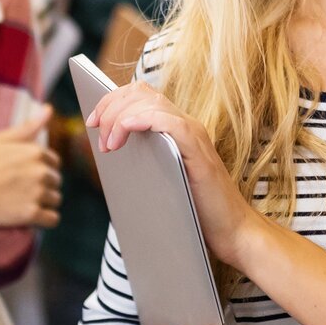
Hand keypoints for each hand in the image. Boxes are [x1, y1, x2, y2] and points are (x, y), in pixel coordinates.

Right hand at [0, 106, 61, 227]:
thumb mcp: (1, 139)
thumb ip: (29, 126)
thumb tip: (49, 109)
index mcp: (36, 152)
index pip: (54, 162)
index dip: (41, 168)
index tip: (25, 174)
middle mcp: (41, 172)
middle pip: (55, 181)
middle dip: (43, 185)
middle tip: (21, 189)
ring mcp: (37, 193)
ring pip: (55, 199)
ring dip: (44, 202)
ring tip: (23, 201)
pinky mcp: (31, 214)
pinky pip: (52, 219)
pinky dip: (45, 218)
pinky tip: (31, 215)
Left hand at [84, 81, 258, 266]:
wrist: (232, 231)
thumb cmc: (198, 210)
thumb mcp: (162, 178)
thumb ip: (143, 161)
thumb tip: (108, 152)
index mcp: (177, 128)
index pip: (142, 95)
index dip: (112, 100)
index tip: (92, 120)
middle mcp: (186, 125)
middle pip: (141, 93)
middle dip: (110, 105)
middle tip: (95, 129)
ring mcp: (194, 135)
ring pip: (151, 103)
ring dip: (120, 117)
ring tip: (108, 144)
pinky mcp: (198, 150)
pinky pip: (168, 121)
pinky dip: (141, 120)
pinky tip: (124, 131)